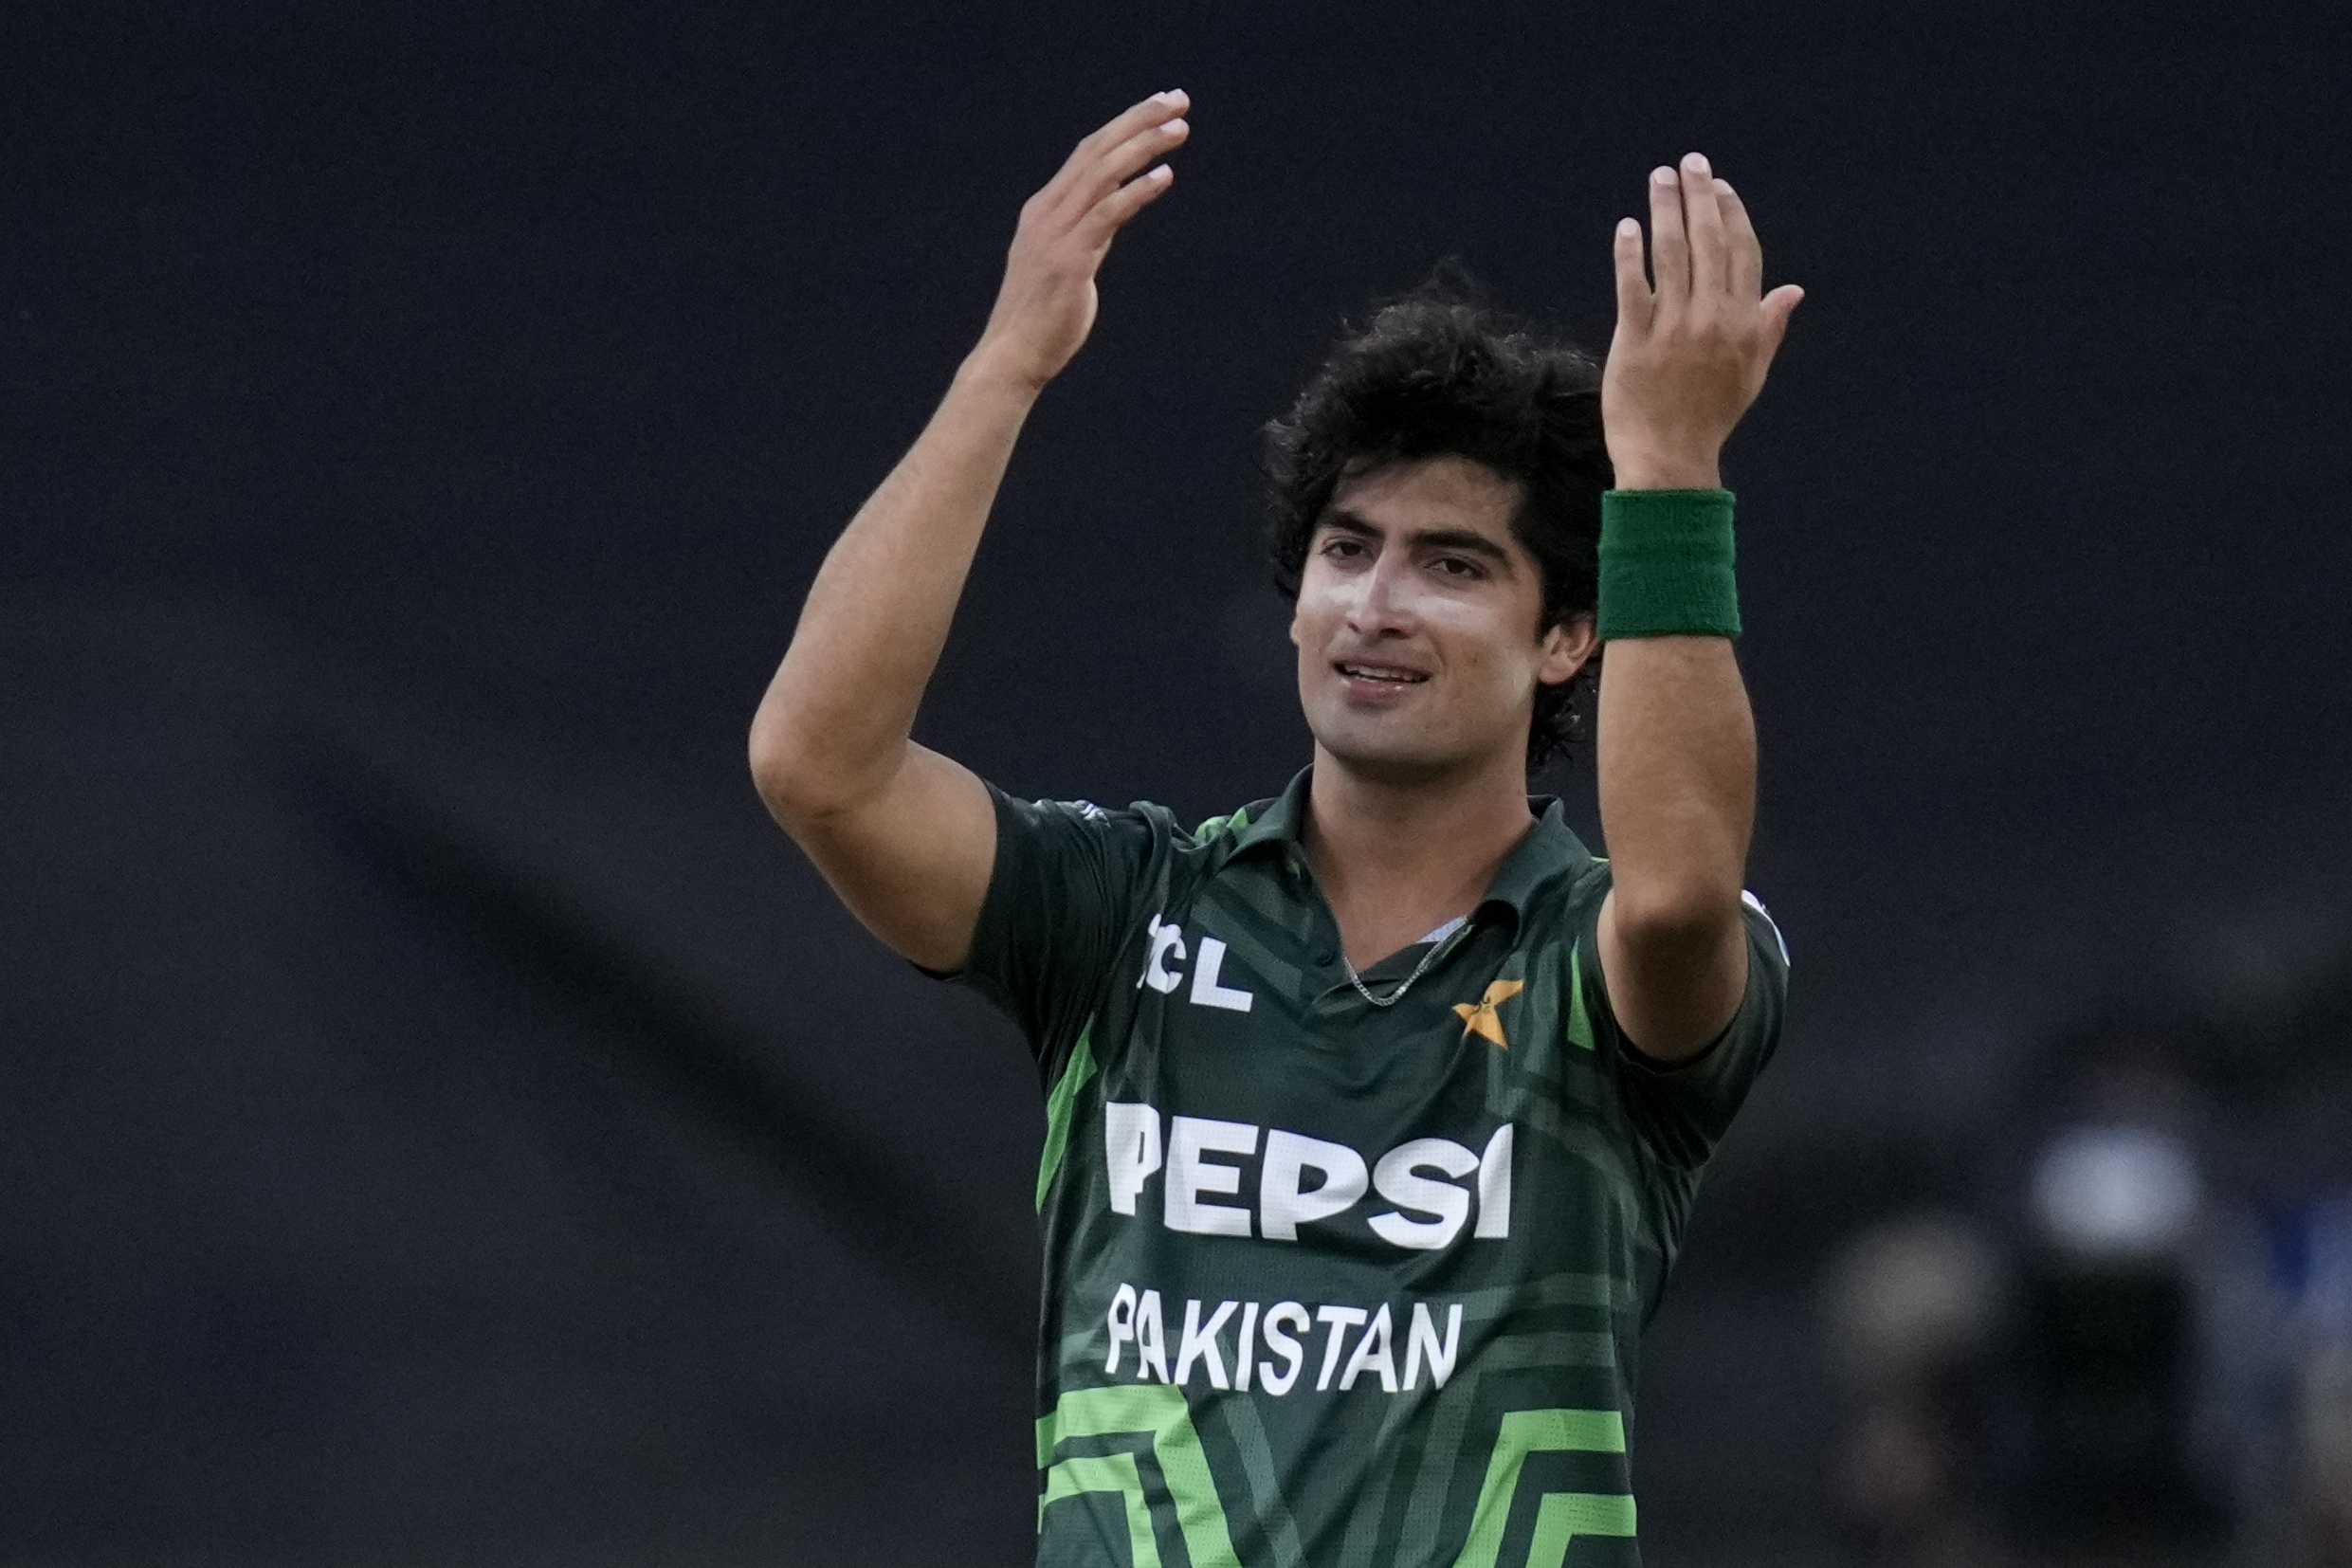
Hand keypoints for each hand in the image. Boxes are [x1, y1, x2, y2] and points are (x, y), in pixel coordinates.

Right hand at [968, 91, 1190, 391]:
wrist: (1012, 355)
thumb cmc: (1041, 316)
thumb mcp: (1060, 261)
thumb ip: (1083, 233)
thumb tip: (1109, 218)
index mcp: (1044, 209)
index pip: (1088, 152)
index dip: (1124, 125)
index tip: (1159, 108)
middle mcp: (1047, 212)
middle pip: (1097, 150)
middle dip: (1139, 120)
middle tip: (1178, 100)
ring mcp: (1056, 234)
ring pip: (1103, 173)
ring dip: (1144, 146)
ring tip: (1179, 129)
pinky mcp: (1070, 260)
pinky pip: (1108, 214)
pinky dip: (1137, 191)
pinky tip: (1165, 177)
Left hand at [1603, 152, 1802, 489]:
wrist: (1670, 457)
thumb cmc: (1711, 416)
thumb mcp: (1752, 372)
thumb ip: (1770, 326)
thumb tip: (1794, 289)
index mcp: (1744, 322)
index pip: (1742, 253)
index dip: (1732, 214)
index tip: (1720, 187)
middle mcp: (1713, 318)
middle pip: (1708, 242)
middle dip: (1700, 197)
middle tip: (1690, 163)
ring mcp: (1673, 328)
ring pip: (1671, 255)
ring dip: (1666, 209)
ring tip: (1660, 178)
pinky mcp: (1635, 341)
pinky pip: (1633, 288)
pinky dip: (1630, 254)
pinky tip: (1628, 226)